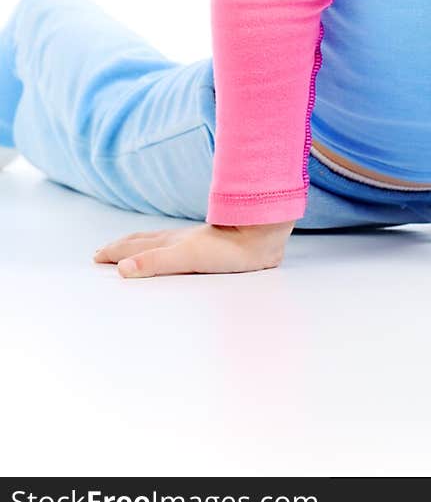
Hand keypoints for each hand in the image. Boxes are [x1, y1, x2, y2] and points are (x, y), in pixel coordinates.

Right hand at [93, 220, 295, 277]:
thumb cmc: (229, 248)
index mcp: (172, 244)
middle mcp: (181, 239)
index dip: (116, 253)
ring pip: (160, 240)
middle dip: (122, 248)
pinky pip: (178, 243)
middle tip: (103, 251)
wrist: (262, 232)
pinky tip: (175, 246)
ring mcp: (196, 239)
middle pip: (144, 242)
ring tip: (131, 247)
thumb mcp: (187, 258)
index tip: (97, 256)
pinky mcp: (212, 243)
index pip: (136, 247)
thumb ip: (156, 263)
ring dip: (140, 245)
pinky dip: (164, 245)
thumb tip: (121, 269)